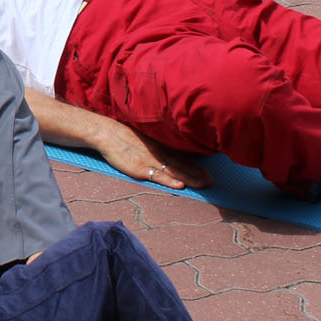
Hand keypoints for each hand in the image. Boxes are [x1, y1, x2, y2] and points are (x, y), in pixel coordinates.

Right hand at [95, 126, 209, 189]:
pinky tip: (180, 186)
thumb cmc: (124, 138)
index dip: (196, 166)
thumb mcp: (144, 140)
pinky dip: (169, 181)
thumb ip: (156, 147)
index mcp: (160, 147)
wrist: (107, 134)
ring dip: (190, 178)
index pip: (182, 158)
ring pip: (174, 172)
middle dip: (198, 174)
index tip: (210, 172)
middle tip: (213, 182)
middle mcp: (159, 154)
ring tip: (204, 184)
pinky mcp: (139, 169)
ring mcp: (150, 161)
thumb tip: (167, 155)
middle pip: (182, 165)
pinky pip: (157, 176)